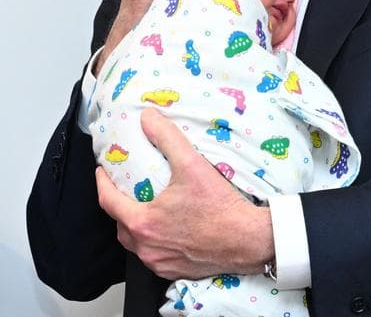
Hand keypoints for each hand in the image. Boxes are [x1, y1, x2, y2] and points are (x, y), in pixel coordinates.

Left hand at [95, 108, 273, 278]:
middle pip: (120, 225)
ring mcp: (159, 262)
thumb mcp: (192, 165)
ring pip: (136, 244)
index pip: (108, 201)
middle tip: (128, 191)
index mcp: (143, 222)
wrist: (248, 240)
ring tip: (148, 211)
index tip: (103, 172)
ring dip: (137, 228)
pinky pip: (154, 257)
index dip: (102, 183)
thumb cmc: (221, 208)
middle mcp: (146, 246)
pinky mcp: (174, 271)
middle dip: (119, 207)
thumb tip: (148, 119)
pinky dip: (155, 243)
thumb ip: (167, 138)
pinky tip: (168, 233)